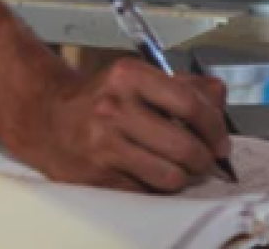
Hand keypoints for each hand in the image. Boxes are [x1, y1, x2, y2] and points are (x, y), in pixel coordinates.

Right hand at [6, 58, 231, 193]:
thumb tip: (219, 96)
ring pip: (170, 176)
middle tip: (206, 159)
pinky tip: (153, 173)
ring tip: (179, 167)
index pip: (190, 104)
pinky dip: (158, 187)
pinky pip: (147, 191)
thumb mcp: (139, 77)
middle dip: (204, 159)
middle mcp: (115, 109)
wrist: (48, 118)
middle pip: (184, 147)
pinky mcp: (98, 175)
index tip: (221, 140)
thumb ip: (184, 84)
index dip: (215, 127)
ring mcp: (104, 144)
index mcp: (129, 77)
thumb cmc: (100, 98)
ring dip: (183, 177)